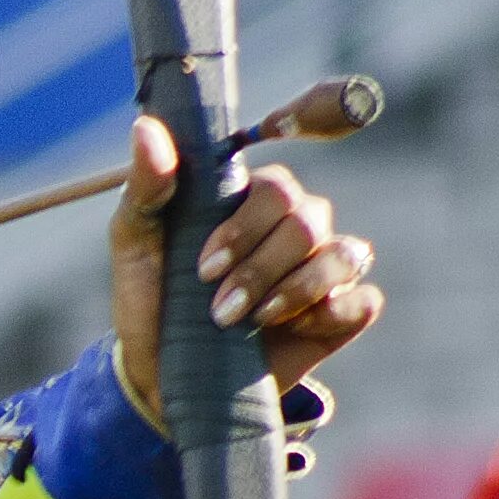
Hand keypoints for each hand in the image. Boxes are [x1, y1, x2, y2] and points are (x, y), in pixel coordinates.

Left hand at [111, 113, 381, 421]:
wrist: (161, 371)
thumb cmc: (151, 297)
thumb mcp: (135, 240)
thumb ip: (147, 185)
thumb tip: (146, 127)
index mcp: (253, 200)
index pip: (277, 188)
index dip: (245, 229)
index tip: (204, 269)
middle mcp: (295, 226)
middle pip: (309, 222)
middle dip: (262, 269)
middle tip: (221, 310)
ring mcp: (322, 269)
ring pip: (343, 256)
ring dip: (295, 291)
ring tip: (251, 322)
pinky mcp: (340, 315)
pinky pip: (363, 301)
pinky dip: (331, 314)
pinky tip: (292, 330)